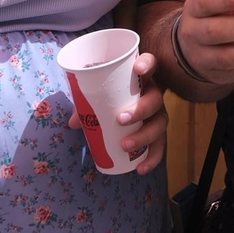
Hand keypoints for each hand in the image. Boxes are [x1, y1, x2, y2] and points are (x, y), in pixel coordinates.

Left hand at [69, 53, 168, 174]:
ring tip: (125, 145)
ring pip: (160, 124)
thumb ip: (87, 102)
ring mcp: (158, 113)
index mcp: (141, 78)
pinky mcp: (157, 132)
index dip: (147, 64)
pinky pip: (159, 146)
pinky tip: (140, 168)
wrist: (125, 102)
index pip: (150, 64)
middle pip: (156, 99)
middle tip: (121, 119)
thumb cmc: (111, 93)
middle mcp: (154, 94)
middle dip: (140, 109)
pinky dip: (152, 158)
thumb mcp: (99, 93)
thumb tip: (73, 122)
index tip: (137, 68)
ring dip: (144, 136)